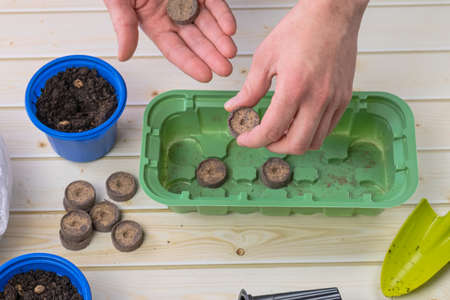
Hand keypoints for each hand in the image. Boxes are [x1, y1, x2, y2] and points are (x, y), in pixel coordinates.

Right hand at [104, 0, 236, 81]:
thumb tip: (123, 55)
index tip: (205, 75)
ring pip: (208, 25)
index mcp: (155, 24)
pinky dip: (223, 16)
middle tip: (225, 69)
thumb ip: (123, 26)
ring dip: (220, 40)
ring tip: (231, 52)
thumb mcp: (118, 1)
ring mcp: (188, 2)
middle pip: (196, 41)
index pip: (175, 50)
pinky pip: (214, 4)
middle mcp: (173, 16)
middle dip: (211, 56)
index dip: (190, 63)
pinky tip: (229, 29)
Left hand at [225, 0, 368, 153]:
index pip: (271, 130)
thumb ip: (250, 89)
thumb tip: (234, 107)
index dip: (253, 140)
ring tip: (280, 129)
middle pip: (296, 144)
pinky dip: (310, 132)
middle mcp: (318, 98)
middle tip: (262, 137)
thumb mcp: (266, 57)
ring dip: (293, 141)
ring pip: (314, 141)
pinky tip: (297, 120)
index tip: (244, 138)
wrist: (333, 14)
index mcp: (295, 88)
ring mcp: (334, 100)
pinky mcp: (344, 98)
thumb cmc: (301, 29)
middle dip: (274, 146)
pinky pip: (327, 128)